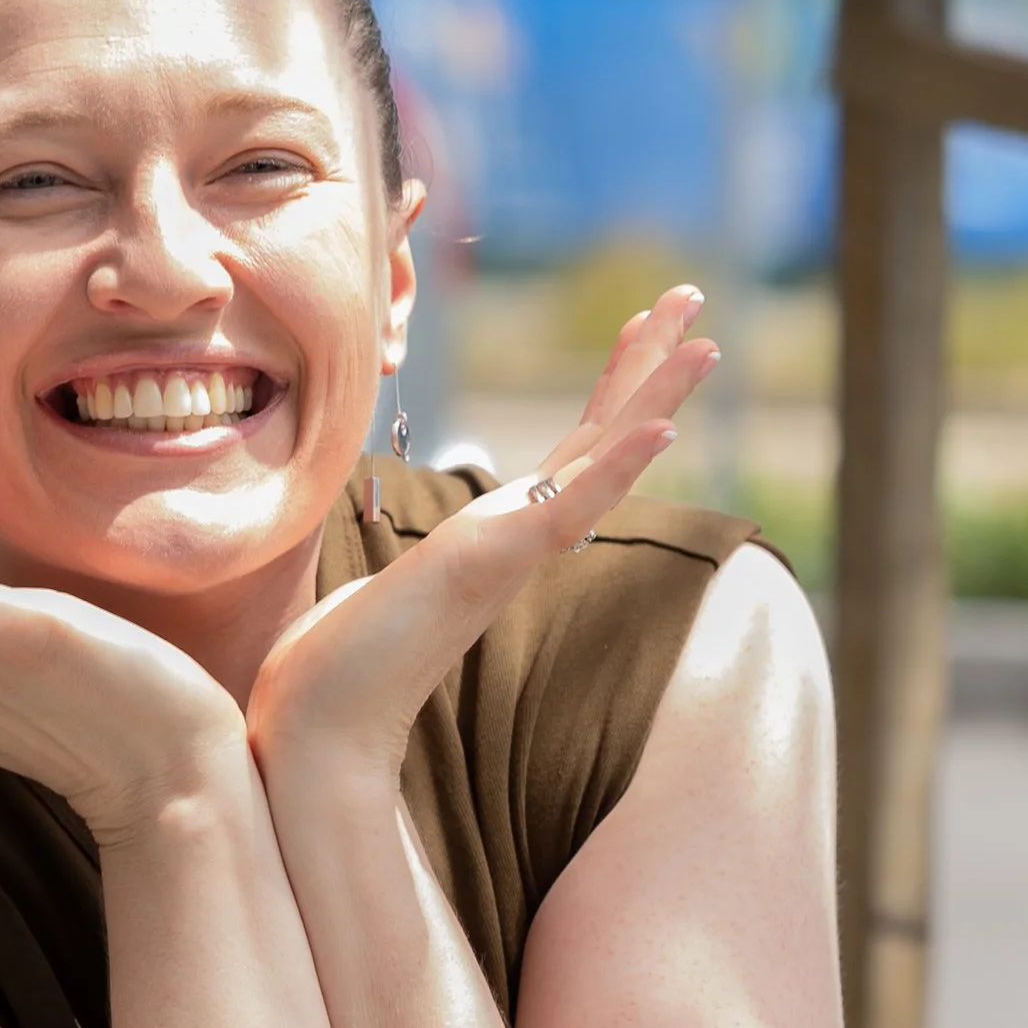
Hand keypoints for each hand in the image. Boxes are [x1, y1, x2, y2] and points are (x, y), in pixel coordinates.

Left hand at [247, 286, 719, 781]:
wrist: (320, 728)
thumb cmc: (337, 667)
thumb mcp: (378, 584)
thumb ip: (400, 563)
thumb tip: (386, 552)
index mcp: (498, 537)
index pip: (569, 448)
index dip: (609, 387)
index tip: (637, 327)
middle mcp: (518, 540)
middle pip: (600, 435)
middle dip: (647, 365)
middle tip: (692, 299)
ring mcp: (513, 552)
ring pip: (601, 461)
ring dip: (655, 399)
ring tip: (706, 342)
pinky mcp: (492, 566)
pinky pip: (572, 508)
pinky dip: (618, 468)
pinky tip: (661, 426)